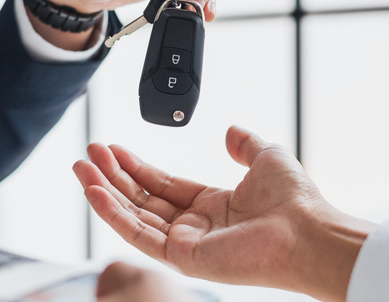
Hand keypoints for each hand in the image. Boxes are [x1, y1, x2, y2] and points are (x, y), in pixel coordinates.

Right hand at [74, 126, 375, 301]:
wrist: (306, 231)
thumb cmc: (295, 201)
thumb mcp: (267, 157)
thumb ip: (245, 144)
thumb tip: (231, 130)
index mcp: (212, 204)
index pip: (163, 184)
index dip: (136, 166)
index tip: (113, 149)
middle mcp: (195, 225)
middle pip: (142, 198)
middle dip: (112, 176)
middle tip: (88, 154)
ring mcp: (186, 243)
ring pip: (134, 215)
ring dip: (104, 191)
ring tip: (81, 168)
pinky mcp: (182, 257)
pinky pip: (139, 234)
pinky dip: (113, 214)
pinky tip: (94, 192)